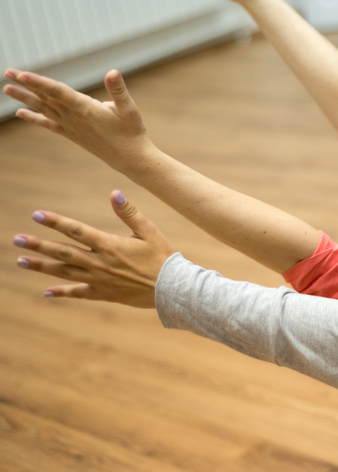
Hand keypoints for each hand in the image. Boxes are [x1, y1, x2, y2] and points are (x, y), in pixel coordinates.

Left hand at [3, 68, 154, 174]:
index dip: (38, 82)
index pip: (57, 92)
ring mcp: (71, 127)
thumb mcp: (129, 109)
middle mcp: (73, 118)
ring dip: (24, 99)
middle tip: (7, 72)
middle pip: (45, 98)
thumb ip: (119, 90)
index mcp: (85, 109)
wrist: (131, 159)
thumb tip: (113, 72)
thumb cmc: (132, 132)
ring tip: (7, 89)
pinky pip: (48, 124)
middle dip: (25, 85)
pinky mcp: (72, 134)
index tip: (21, 74)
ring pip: (43, 109)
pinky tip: (21, 113)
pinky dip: (34, 118)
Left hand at [12, 191, 174, 307]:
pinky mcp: (103, 294)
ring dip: (41, 267)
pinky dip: (62, 292)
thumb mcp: (149, 231)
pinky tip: (47, 292)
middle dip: (38, 245)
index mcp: (109, 244)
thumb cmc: (162, 257)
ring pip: (64, 272)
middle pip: (62, 252)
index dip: (55, 222)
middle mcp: (99, 263)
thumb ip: (129, 213)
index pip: (76, 230)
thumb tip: (114, 193)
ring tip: (21, 261)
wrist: (171, 288)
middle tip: (17, 239)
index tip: (36, 215)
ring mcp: (99, 280)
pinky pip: (78, 293)